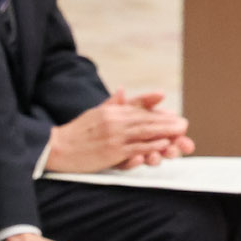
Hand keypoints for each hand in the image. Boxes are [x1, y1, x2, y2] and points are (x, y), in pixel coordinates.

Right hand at [45, 90, 191, 173]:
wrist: (56, 148)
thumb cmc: (75, 133)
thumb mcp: (93, 113)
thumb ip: (111, 103)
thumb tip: (123, 89)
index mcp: (110, 111)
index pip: (139, 110)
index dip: (158, 113)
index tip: (172, 115)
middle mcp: (114, 121)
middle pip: (146, 120)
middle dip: (167, 122)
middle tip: (184, 124)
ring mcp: (114, 136)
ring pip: (145, 132)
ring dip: (165, 132)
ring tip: (180, 132)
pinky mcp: (112, 151)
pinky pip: (136, 147)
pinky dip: (152, 145)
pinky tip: (164, 143)